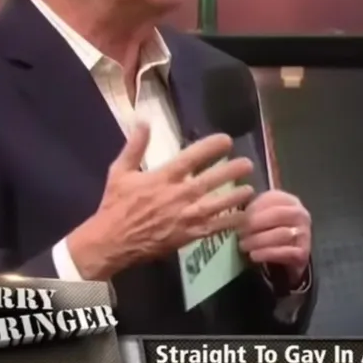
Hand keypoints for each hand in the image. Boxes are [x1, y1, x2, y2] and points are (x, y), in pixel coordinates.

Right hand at [68, 123, 255, 280]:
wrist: (111, 242)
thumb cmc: (116, 205)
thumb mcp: (120, 171)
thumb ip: (134, 146)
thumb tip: (143, 120)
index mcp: (163, 178)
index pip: (192, 158)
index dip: (211, 147)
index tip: (227, 140)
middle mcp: (178, 196)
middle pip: (211, 181)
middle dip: (231, 171)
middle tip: (247, 164)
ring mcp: (185, 217)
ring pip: (218, 204)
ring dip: (236, 196)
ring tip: (251, 188)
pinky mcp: (188, 235)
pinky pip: (215, 228)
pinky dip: (230, 222)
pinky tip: (243, 216)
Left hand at [238, 190, 311, 284]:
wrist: (289, 257)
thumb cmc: (271, 231)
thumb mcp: (264, 215)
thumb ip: (254, 209)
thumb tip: (235, 213)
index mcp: (290, 201)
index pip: (272, 198)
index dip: (253, 207)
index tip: (238, 217)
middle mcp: (301, 214)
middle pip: (277, 214)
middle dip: (254, 223)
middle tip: (239, 233)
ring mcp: (304, 234)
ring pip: (281, 234)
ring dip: (258, 240)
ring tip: (243, 245)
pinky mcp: (303, 253)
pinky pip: (284, 252)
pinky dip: (266, 253)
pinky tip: (253, 256)